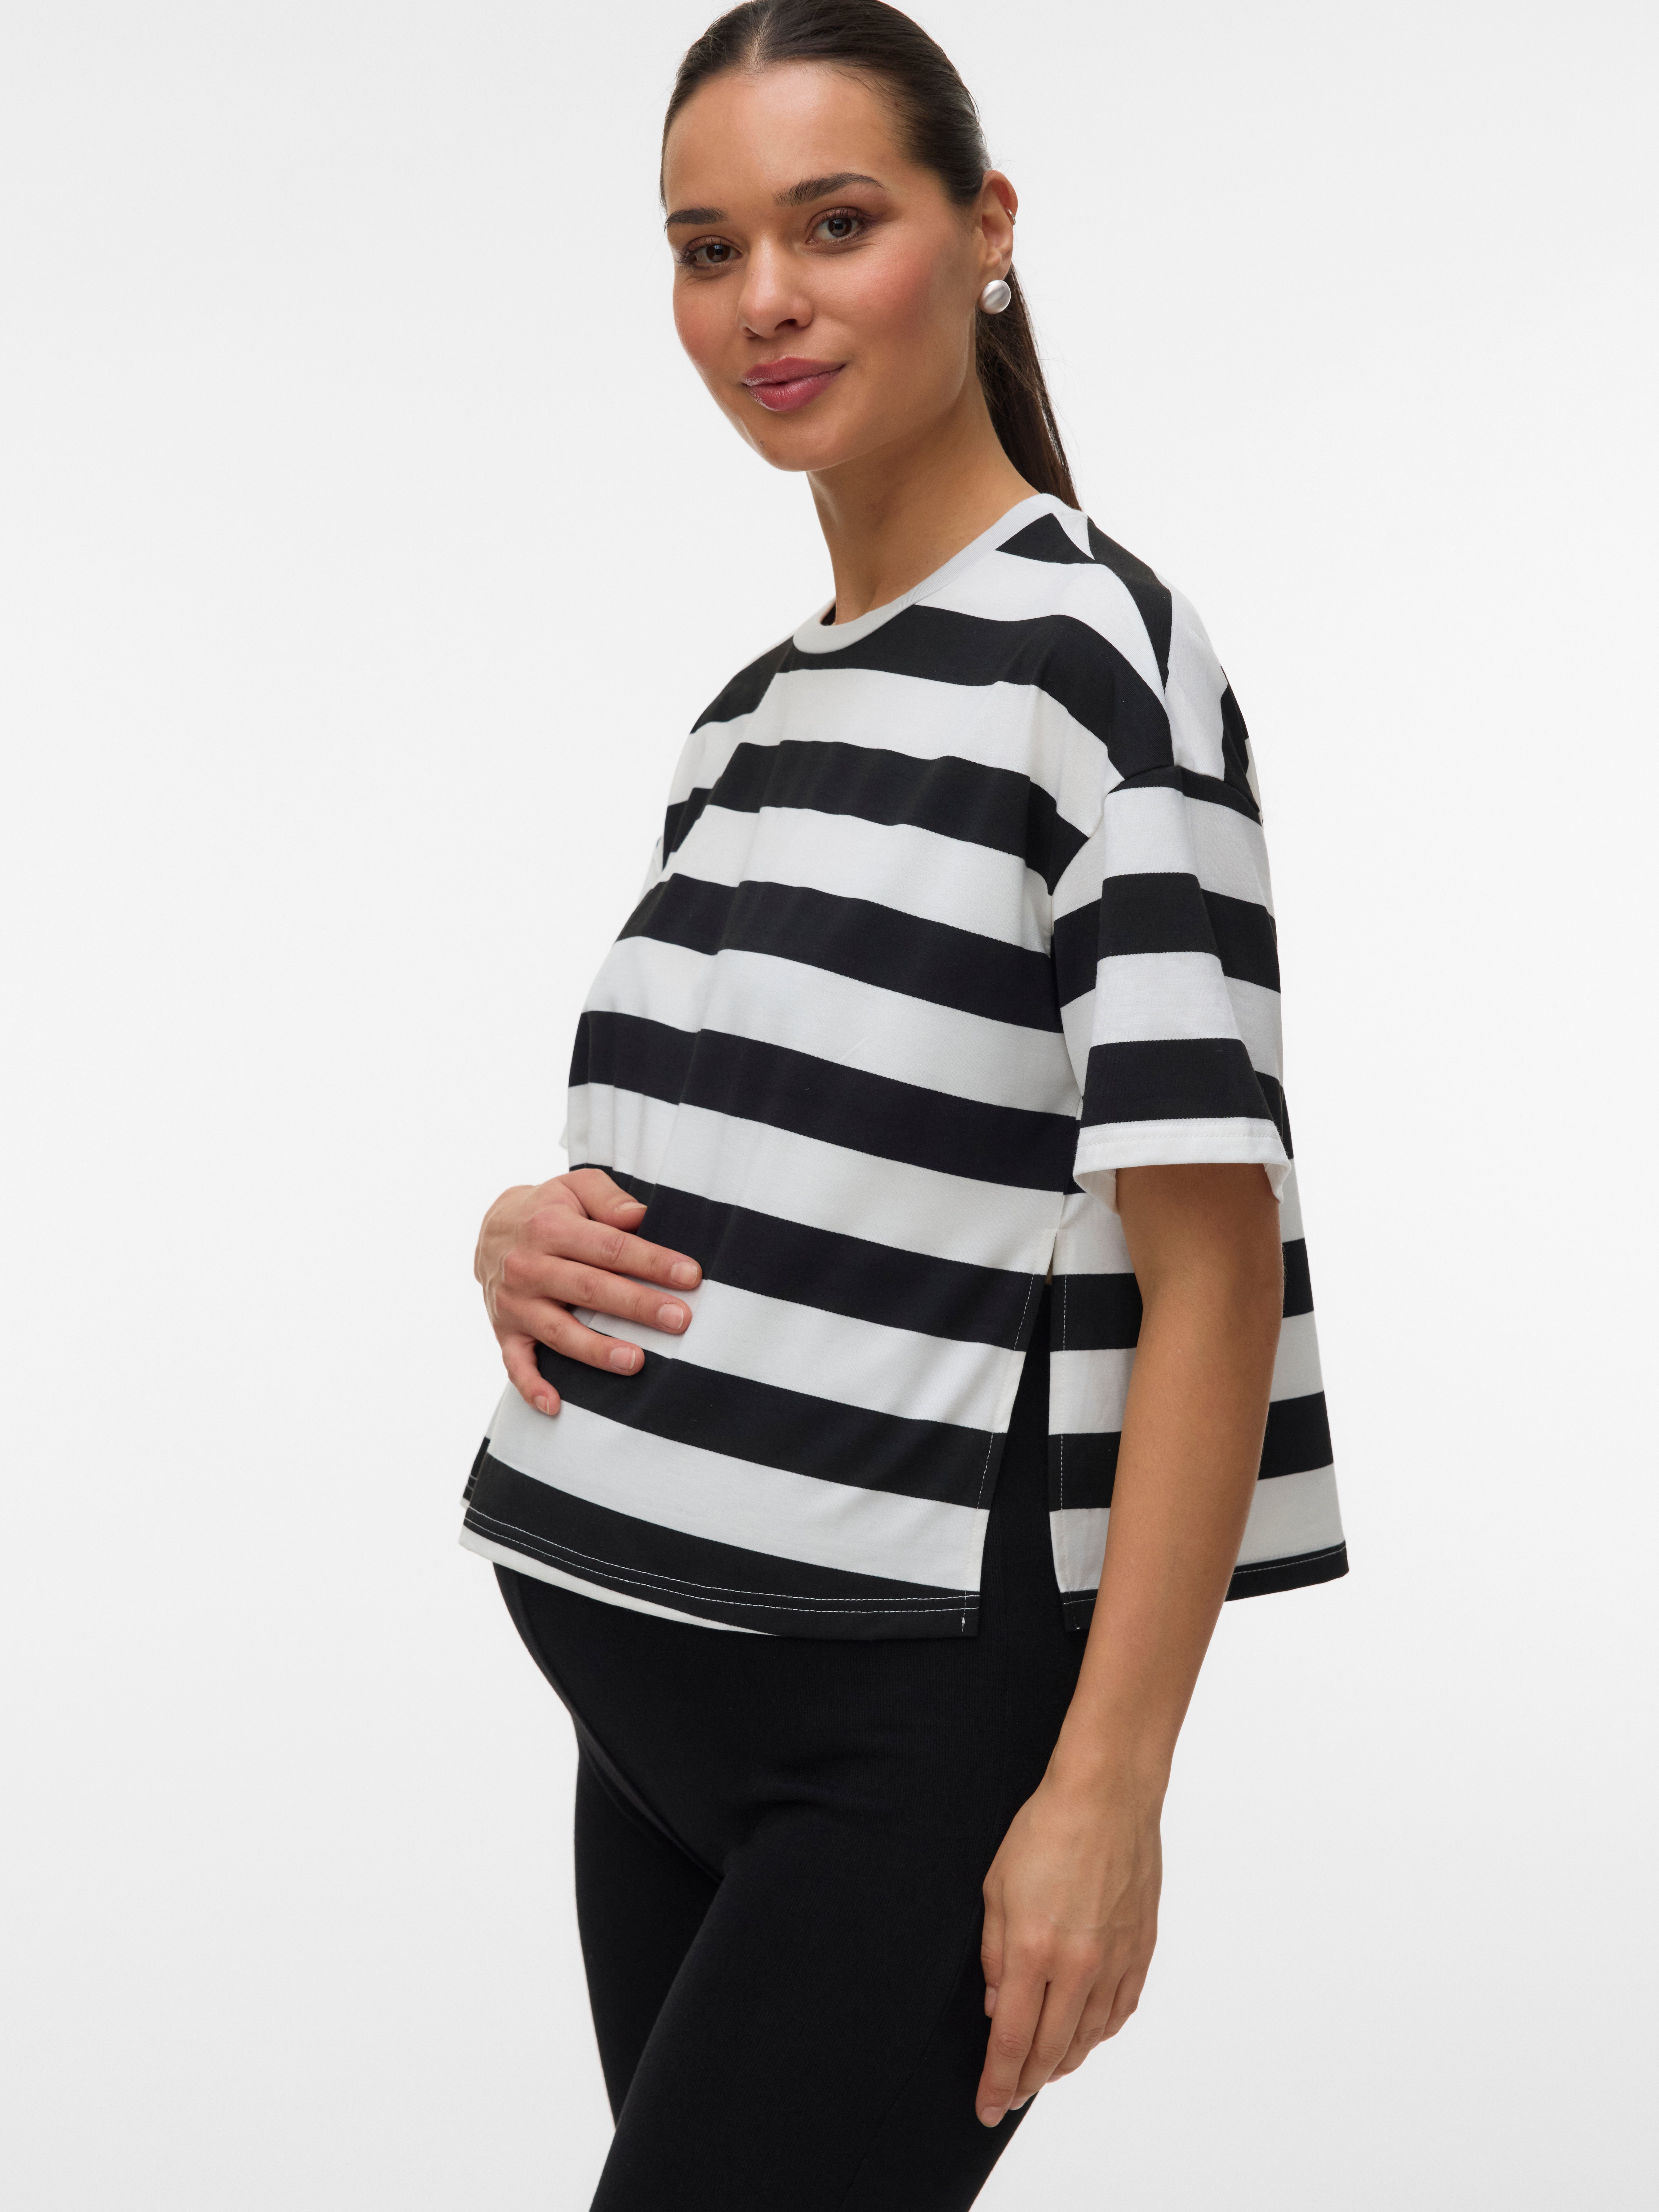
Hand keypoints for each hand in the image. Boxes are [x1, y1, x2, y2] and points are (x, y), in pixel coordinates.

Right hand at [474, 1170, 701, 1414]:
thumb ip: (608, 1198)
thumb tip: (640, 1216)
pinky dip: (532, 1388)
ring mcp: (514, 1303)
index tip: (690, 1276)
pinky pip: (516, 1365)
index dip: (651, 1262)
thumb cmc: (550, 1208)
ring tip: (636, 1362)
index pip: (609, 1247)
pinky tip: (557, 1407)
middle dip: (637, 1306)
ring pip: (558, 1331)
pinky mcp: (504, 1331)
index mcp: (550, 1227)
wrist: (490, 1229)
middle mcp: (528, 1266)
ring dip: (596, 1350)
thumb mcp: (576, 1187)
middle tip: (679, 1320)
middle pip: (589, 1289)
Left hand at [975, 1769, 1161, 2126]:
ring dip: (1062, 2062)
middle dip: (1026, 2082)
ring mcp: (1116, 1960)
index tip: (986, 2108)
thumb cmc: (1045, 1831)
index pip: (1013, 2040)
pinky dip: (1098, 2033)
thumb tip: (997, 2007)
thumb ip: (995, 1955)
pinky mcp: (1142, 1949)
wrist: (1106, 1796)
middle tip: (1009, 2098)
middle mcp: (1079, 1965)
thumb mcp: (997, 1888)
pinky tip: (1084, 2036)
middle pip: (1051, 2049)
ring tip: (1043, 2073)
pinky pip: (1119, 2011)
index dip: (998, 2081)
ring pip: (1088, 2037)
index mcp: (1035, 1950)